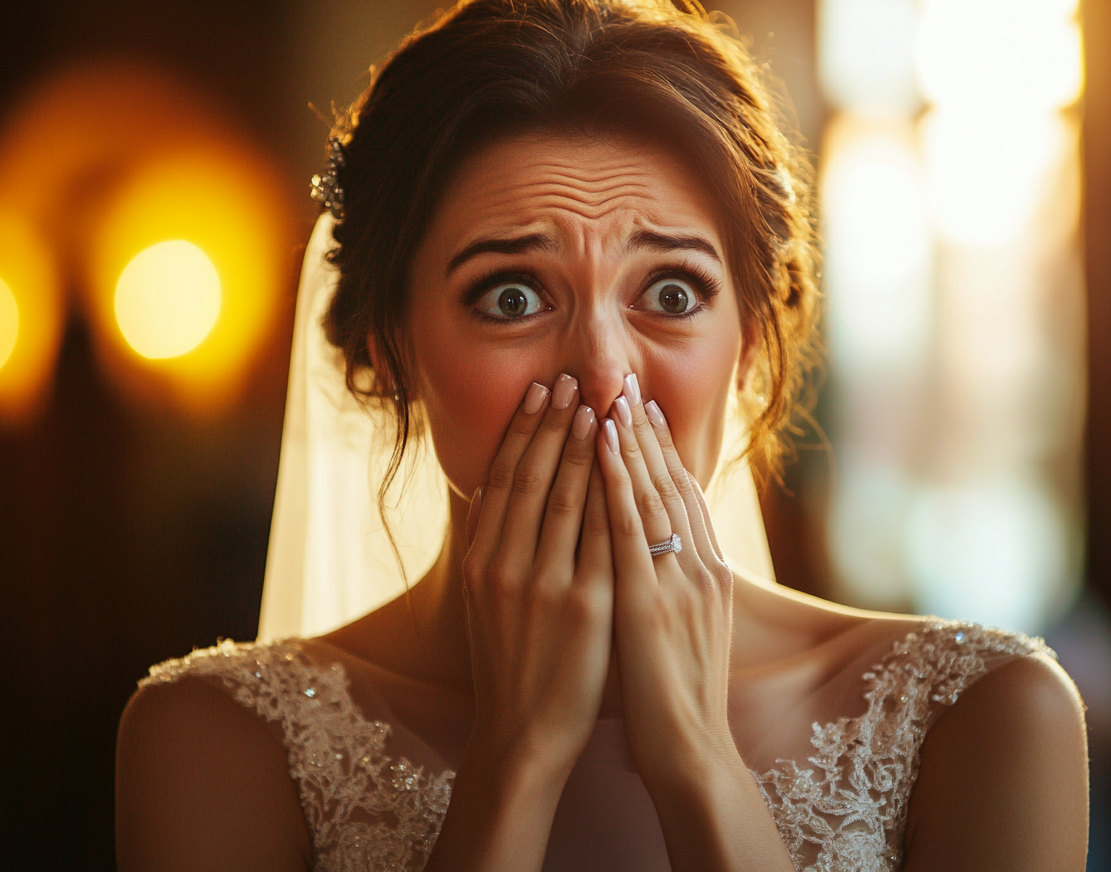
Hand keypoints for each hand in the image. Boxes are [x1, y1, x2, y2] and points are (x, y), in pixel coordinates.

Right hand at [461, 373, 613, 776]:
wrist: (522, 732)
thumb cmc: (507, 663)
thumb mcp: (484, 598)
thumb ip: (490, 542)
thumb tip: (492, 485)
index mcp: (482, 560)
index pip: (505, 479)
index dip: (524, 431)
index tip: (542, 392)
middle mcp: (508, 565)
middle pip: (536, 478)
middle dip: (557, 424)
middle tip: (575, 378)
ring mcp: (546, 585)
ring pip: (570, 498)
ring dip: (587, 447)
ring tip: (601, 404)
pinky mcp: (587, 606)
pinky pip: (605, 538)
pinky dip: (615, 496)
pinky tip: (628, 464)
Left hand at [596, 374, 740, 788]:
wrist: (692, 752)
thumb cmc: (680, 700)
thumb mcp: (687, 631)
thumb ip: (677, 587)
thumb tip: (661, 557)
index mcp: (708, 574)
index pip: (683, 496)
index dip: (663, 451)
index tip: (644, 410)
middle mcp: (698, 567)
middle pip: (671, 484)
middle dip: (646, 431)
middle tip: (628, 381)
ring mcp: (677, 581)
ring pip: (651, 493)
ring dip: (628, 440)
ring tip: (611, 394)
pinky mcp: (648, 600)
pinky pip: (628, 527)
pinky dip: (614, 480)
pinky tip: (599, 445)